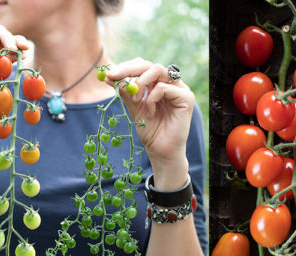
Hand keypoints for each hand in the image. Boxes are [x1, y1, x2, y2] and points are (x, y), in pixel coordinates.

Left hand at [105, 58, 194, 189]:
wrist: (161, 152)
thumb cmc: (150, 131)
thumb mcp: (134, 108)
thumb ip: (125, 92)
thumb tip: (109, 76)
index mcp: (160, 83)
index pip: (143, 66)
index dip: (126, 67)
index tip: (109, 74)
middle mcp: (171, 84)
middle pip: (150, 65)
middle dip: (129, 69)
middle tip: (114, 76)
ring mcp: (180, 89)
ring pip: (158, 70)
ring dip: (141, 82)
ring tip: (135, 99)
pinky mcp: (186, 98)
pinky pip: (163, 88)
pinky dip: (151, 98)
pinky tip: (150, 112)